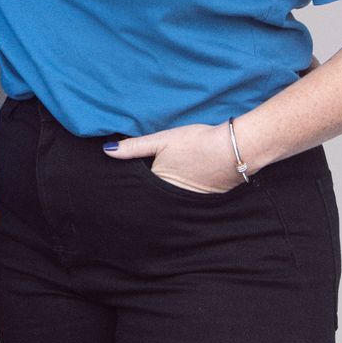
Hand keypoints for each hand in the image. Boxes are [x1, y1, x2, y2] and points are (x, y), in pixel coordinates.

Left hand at [103, 123, 242, 193]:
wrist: (234, 150)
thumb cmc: (196, 142)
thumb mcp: (162, 140)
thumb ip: (134, 147)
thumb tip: (107, 150)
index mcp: (158, 183)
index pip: (139, 189)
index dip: (133, 184)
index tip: (125, 183)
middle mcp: (172, 198)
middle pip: (154, 198)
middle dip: (148, 195)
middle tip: (143, 187)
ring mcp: (190, 202)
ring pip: (171, 202)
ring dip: (166, 198)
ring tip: (167, 187)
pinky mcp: (206, 202)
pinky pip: (188, 202)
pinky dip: (184, 198)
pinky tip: (188, 186)